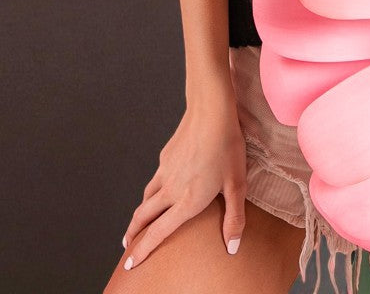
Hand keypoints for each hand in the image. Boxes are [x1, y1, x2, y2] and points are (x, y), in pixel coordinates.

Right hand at [121, 98, 246, 268]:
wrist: (210, 111)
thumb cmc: (227, 146)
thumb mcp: (237, 184)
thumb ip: (234, 218)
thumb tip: (232, 247)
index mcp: (187, 201)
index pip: (159, 232)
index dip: (143, 249)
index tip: (131, 263)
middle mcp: (171, 189)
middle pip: (143, 217)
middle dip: (133, 234)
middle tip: (127, 246)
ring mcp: (165, 171)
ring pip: (146, 198)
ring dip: (140, 213)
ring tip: (140, 221)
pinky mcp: (165, 156)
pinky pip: (155, 179)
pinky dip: (151, 191)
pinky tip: (160, 188)